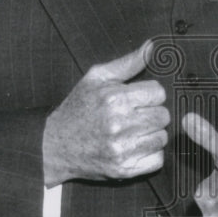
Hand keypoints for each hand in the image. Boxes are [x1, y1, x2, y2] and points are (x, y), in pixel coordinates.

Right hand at [42, 41, 168, 185]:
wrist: (54, 145)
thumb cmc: (78, 108)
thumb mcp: (96, 78)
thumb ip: (127, 63)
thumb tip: (151, 47)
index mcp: (114, 98)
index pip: (158, 93)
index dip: (150, 95)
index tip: (139, 100)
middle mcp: (119, 124)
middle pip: (163, 115)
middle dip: (152, 114)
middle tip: (136, 116)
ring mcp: (121, 149)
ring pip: (162, 137)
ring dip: (152, 134)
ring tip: (134, 132)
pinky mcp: (123, 169)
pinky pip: (157, 160)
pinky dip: (150, 155)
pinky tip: (134, 147)